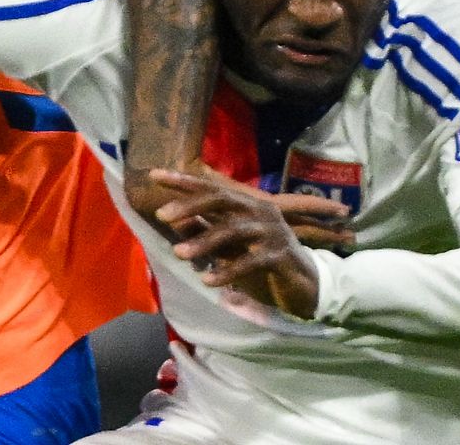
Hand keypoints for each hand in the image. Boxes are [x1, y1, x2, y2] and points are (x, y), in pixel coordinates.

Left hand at [150, 168, 334, 317]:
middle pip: (222, 200)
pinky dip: (226, 271)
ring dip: (203, 242)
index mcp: (248, 204)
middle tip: (161, 214)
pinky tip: (207, 280)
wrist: (305, 284)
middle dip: (190, 204)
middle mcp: (261, 210)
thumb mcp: (231, 245)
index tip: (154, 175)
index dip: (184, 181)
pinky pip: (250, 261)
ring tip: (178, 254)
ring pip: (234, 230)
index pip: (212, 187)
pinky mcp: (282, 256)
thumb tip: (178, 222)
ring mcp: (273, 231)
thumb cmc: (263, 260)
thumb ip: (209, 231)